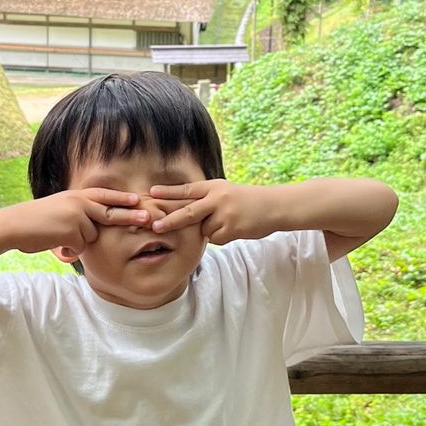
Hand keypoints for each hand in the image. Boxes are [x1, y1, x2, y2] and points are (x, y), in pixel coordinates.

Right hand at [10, 188, 148, 255]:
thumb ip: (78, 213)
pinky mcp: (73, 230)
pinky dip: (69, 249)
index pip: (105, 195)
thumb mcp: (60, 209)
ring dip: (78, 241)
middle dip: (131, 217)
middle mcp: (79, 202)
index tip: (139, 200)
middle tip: (149, 219)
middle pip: (111, 212)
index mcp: (77, 195)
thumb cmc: (35, 221)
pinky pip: (80, 246)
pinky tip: (55, 242)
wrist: (15, 225)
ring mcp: (77, 215)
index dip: (122, 198)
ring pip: (91, 236)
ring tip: (58, 235)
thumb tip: (93, 229)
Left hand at [149, 179, 276, 245]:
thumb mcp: (225, 191)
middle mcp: (217, 198)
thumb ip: (207, 199)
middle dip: (170, 221)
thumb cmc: (247, 200)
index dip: (169, 192)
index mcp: (214, 186)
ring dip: (210, 231)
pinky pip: (215, 239)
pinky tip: (235, 229)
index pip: (187, 189)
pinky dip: (221, 237)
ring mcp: (224, 214)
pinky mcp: (231, 229)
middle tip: (155, 226)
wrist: (274, 206)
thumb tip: (185, 213)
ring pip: (203, 230)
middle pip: (188, 212)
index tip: (151, 192)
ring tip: (229, 221)